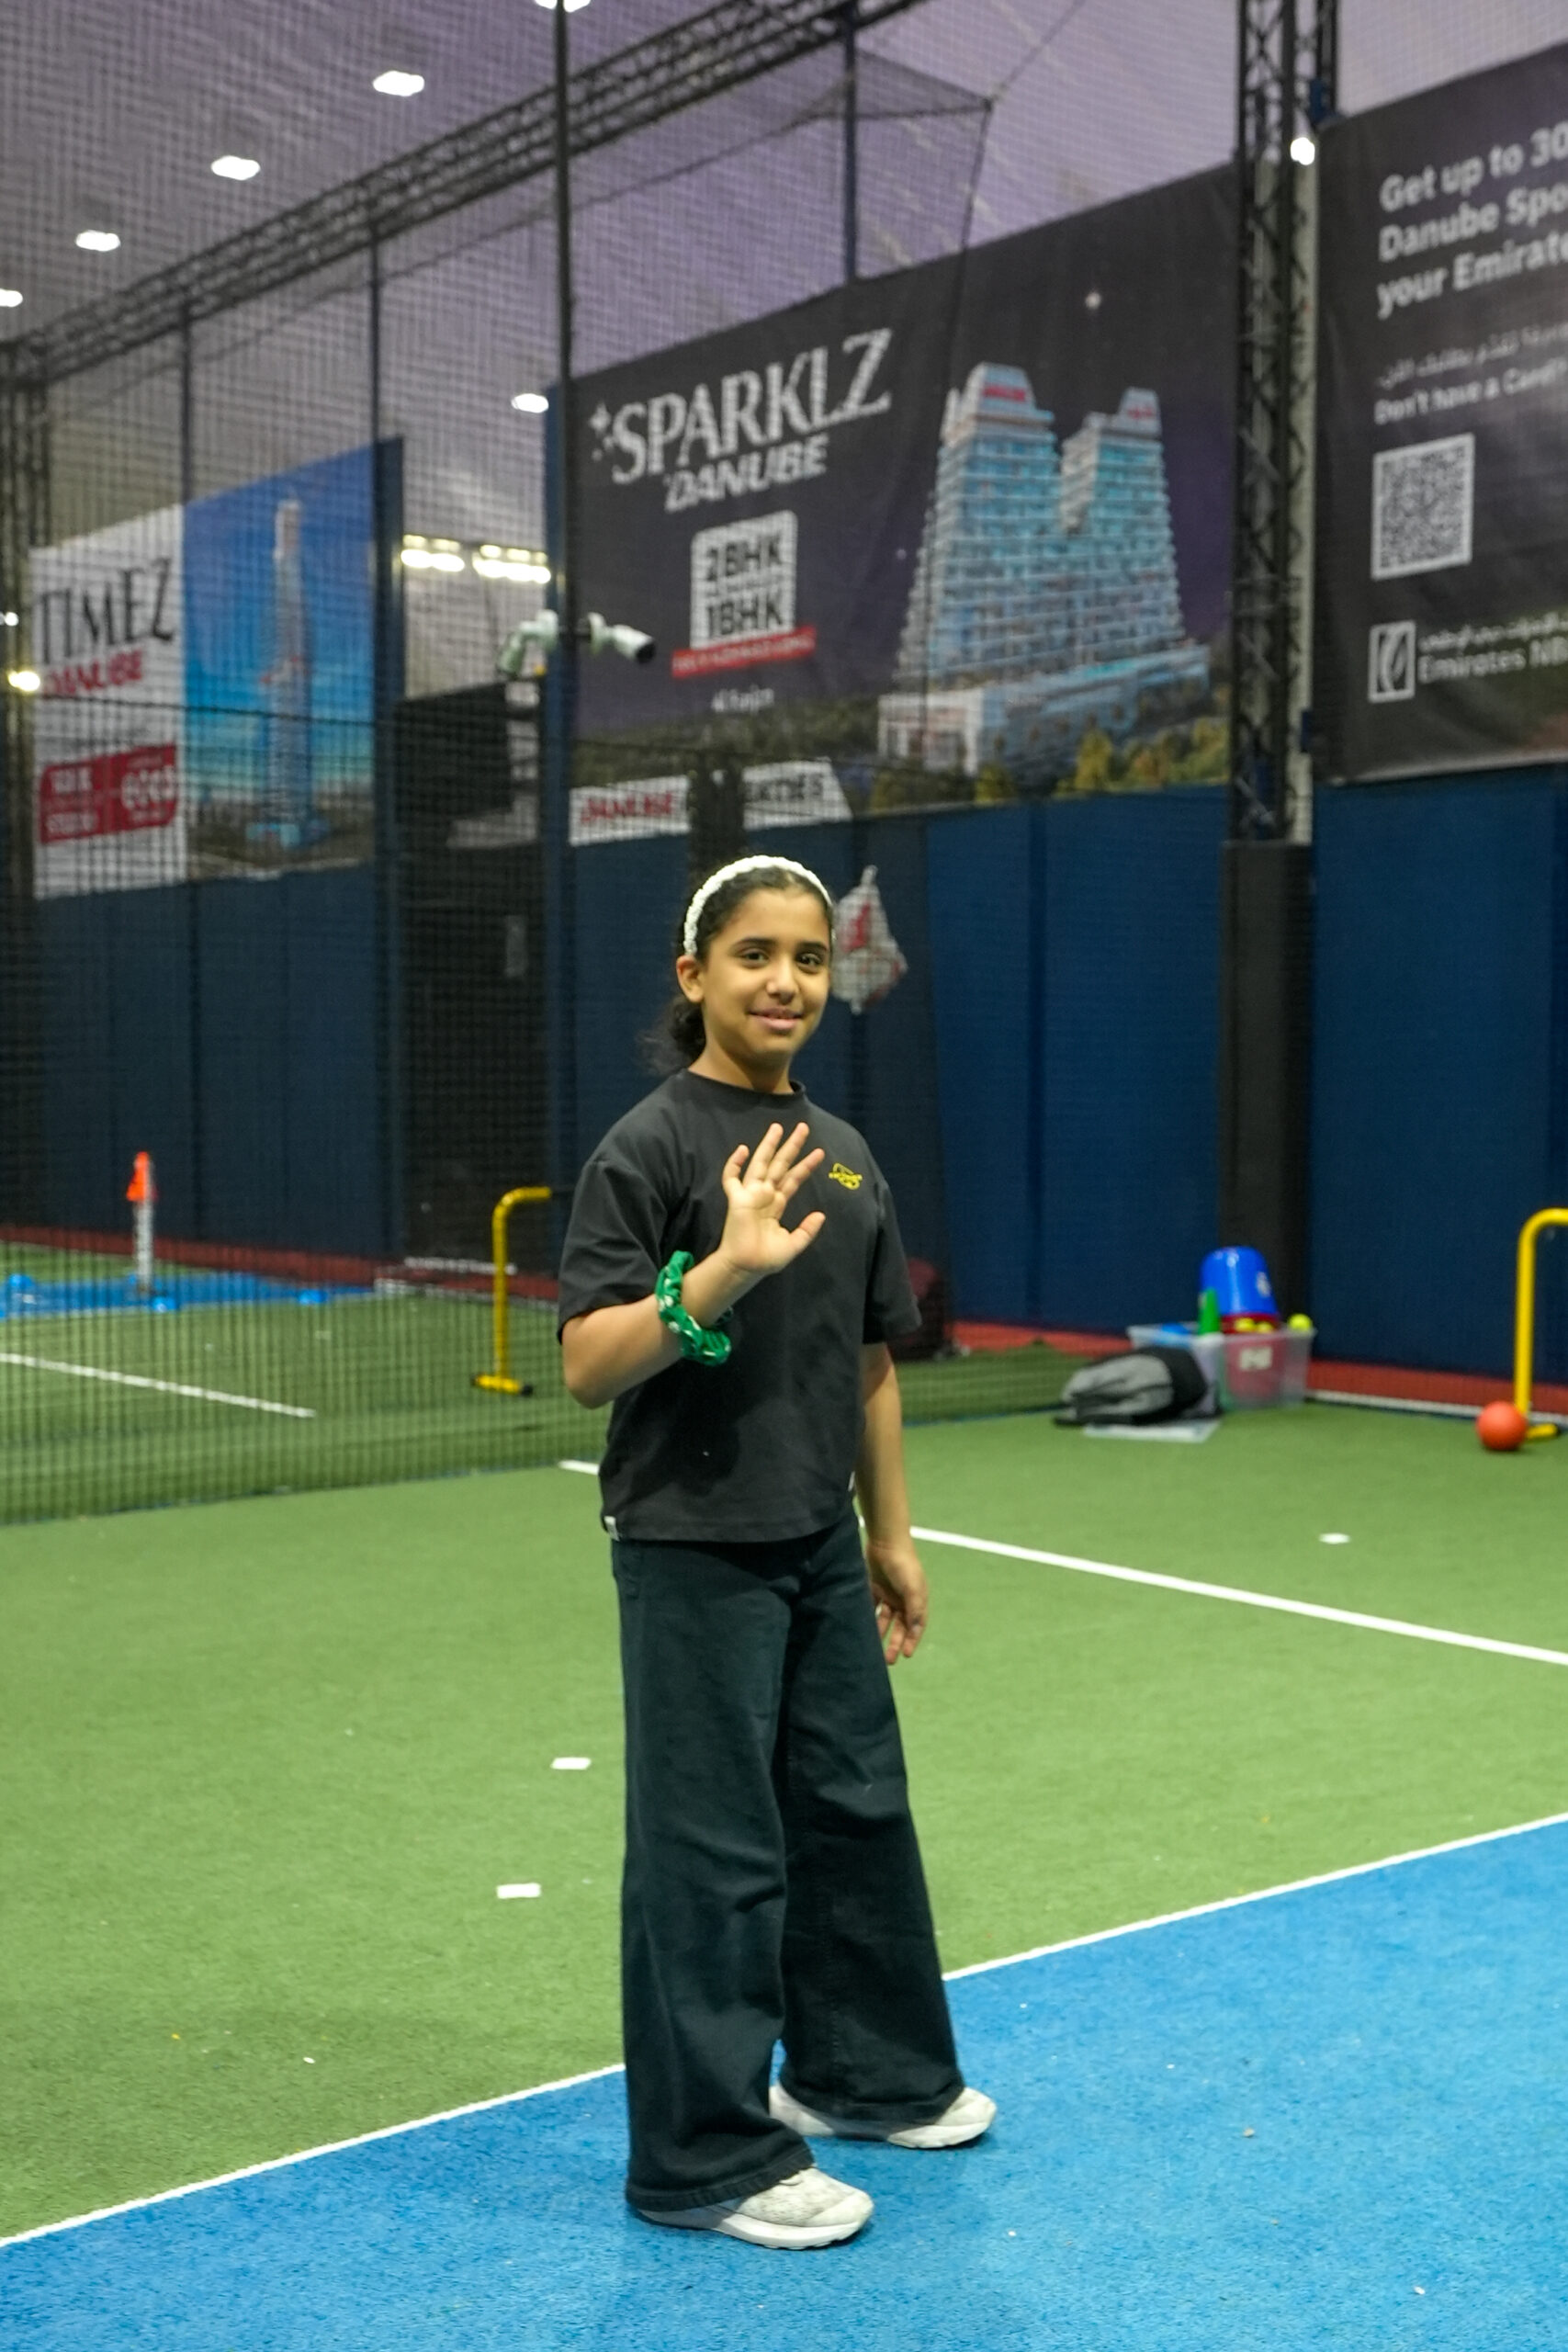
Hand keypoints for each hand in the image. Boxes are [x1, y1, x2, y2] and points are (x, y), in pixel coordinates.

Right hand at [716, 1122, 825, 1279]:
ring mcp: (750, 1195)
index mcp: (777, 1204)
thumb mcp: (793, 1244)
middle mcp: (765, 1195)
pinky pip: (731, 1178)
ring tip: (778, 1127)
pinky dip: (734, 1163)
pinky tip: (743, 1150)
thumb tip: (821, 1214)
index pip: (794, 1179)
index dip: (806, 1165)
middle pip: (780, 1165)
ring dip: (768, 1146)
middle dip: (791, 1146)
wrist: (746, 1267)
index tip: (820, 1152)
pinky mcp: (737, 1199)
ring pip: (760, 1164)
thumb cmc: (766, 1258)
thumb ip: (807, 1230)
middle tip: (803, 1128)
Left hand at [865, 1535, 927, 1662]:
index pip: (915, 1626)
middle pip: (899, 1626)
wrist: (885, 1542)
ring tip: (873, 1649)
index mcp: (916, 1600)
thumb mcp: (913, 1588)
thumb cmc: (903, 1565)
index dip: (912, 1641)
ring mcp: (888, 1595)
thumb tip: (916, 1630)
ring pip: (884, 1620)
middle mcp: (903, 1600)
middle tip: (888, 1660)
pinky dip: (868, 1618)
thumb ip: (915, 1609)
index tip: (906, 1655)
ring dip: (880, 1633)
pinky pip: (871, 1608)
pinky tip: (862, 1630)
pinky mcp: (873, 1589)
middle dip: (895, 1643)